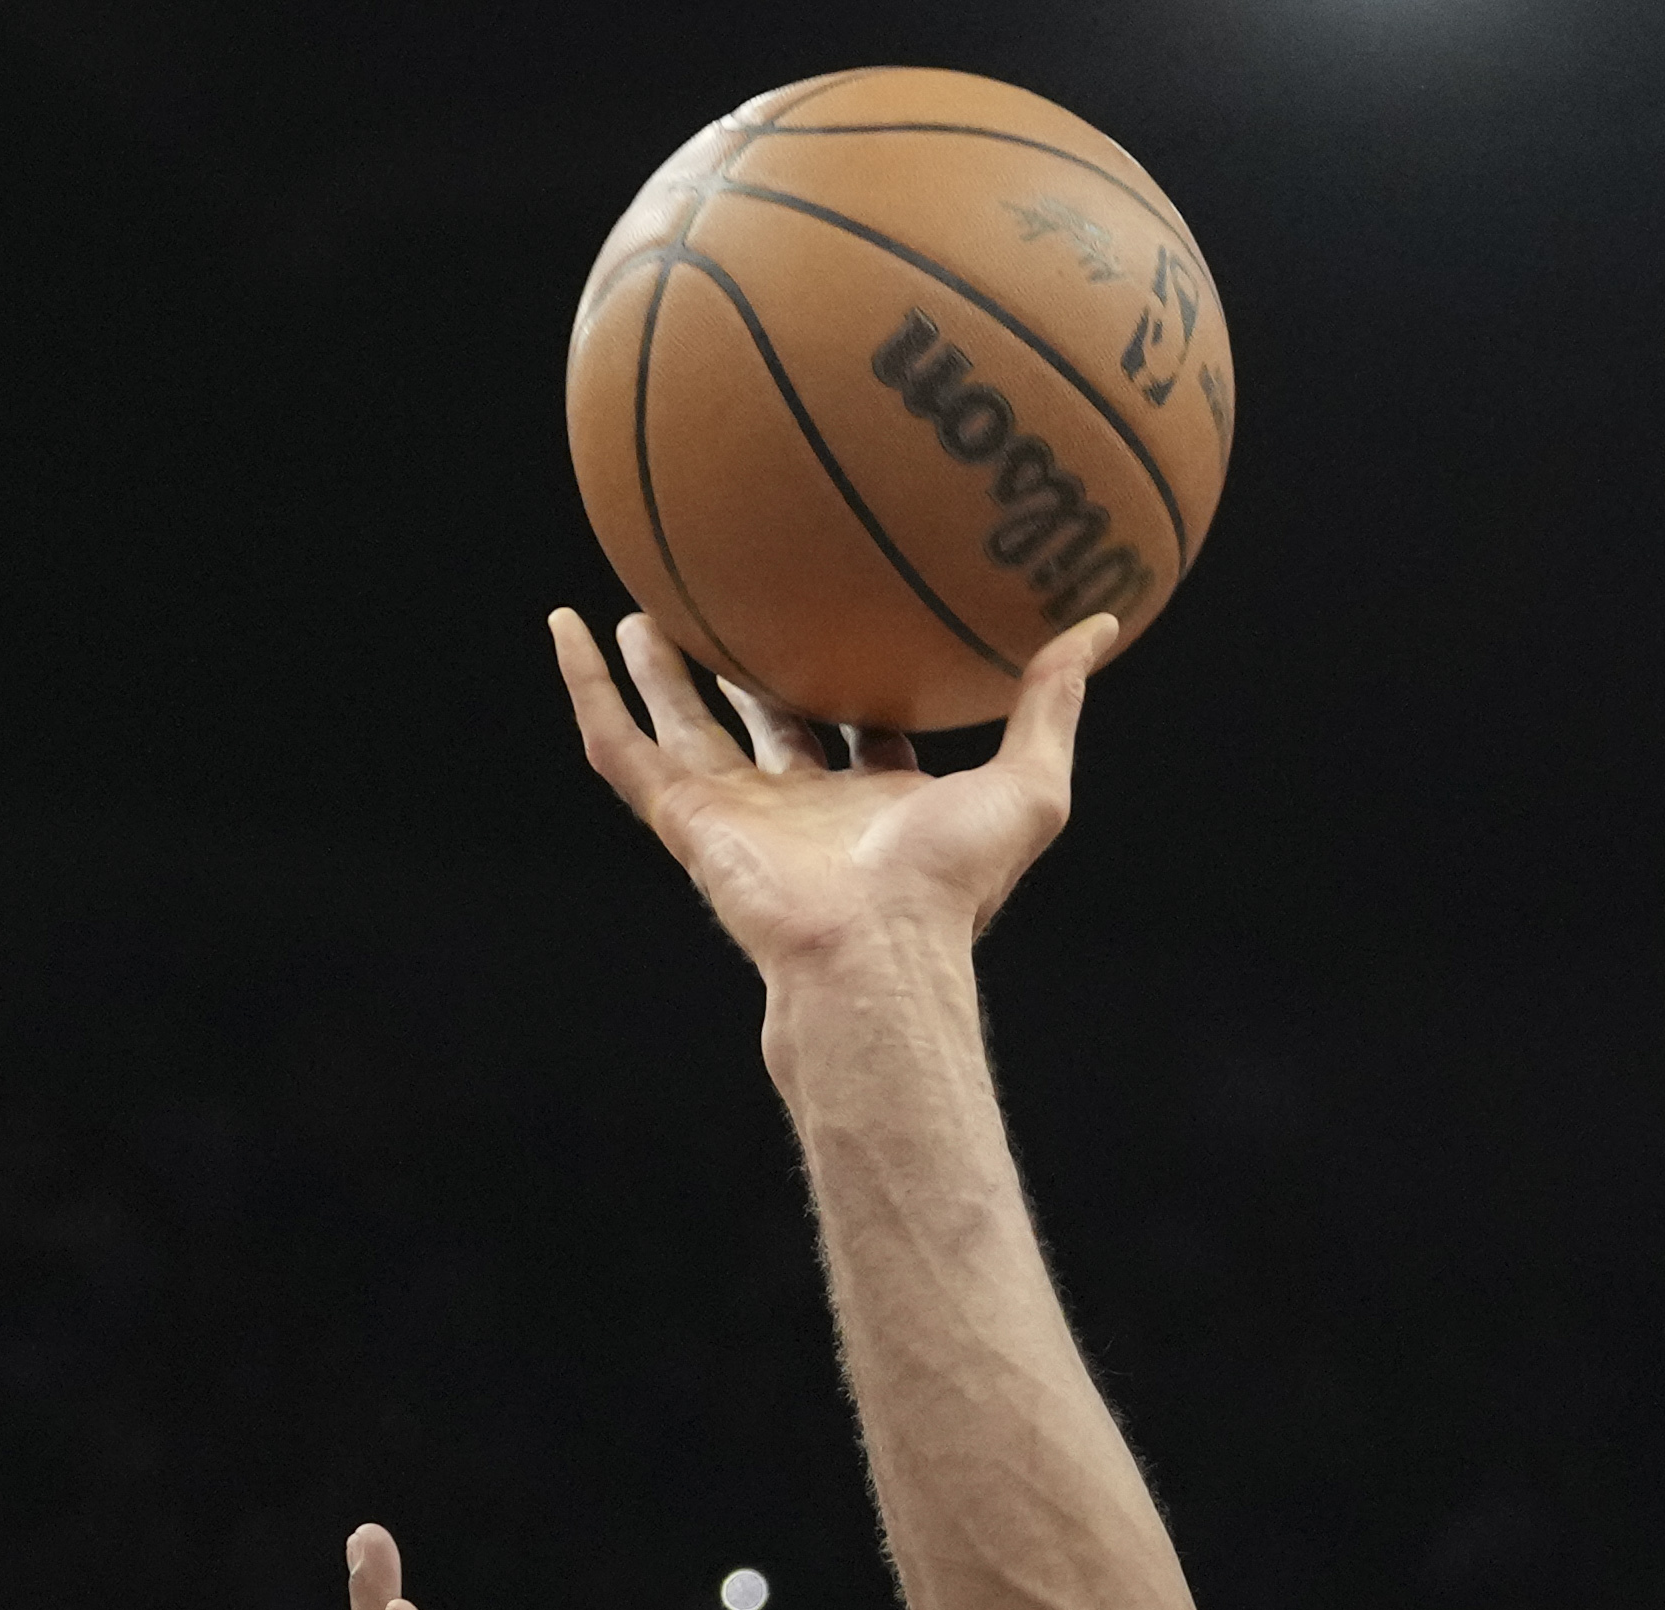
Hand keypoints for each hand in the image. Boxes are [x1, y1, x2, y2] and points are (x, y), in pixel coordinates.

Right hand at [550, 606, 1106, 972]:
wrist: (871, 945)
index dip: (866, 686)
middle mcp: (806, 807)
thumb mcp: (1028, 784)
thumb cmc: (951, 883)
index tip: (859, 623)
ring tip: (641, 610)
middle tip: (736, 609)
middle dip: (752, 677)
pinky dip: (586, 685)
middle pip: (769, 727)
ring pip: (687, 728)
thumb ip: (1055, 706)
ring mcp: (740, 813)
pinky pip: (618, 741)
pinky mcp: (682, 819)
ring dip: (662, 673)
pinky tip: (563, 627)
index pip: (869, 736)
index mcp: (880, 803)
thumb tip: (1101, 625)